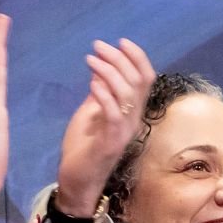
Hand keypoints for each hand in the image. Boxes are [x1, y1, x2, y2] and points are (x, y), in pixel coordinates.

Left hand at [51, 38, 154, 222]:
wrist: (77, 181)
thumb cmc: (84, 148)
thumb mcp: (91, 114)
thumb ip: (99, 94)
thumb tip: (100, 71)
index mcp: (131, 112)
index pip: (145, 78)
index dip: (137, 57)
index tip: (120, 41)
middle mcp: (133, 120)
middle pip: (138, 81)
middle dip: (119, 58)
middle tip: (98, 46)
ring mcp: (124, 132)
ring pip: (128, 94)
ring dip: (109, 71)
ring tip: (90, 60)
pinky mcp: (111, 143)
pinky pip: (113, 113)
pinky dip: (103, 94)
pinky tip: (91, 83)